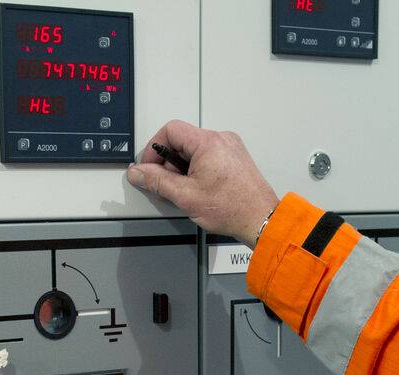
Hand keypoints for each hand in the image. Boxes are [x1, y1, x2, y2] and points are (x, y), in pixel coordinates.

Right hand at [126, 120, 280, 246]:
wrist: (260, 219)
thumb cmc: (232, 208)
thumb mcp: (185, 196)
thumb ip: (157, 181)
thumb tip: (138, 172)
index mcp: (208, 142)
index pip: (170, 130)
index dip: (154, 147)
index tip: (150, 167)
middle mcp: (221, 139)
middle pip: (182, 139)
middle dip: (169, 161)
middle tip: (167, 184)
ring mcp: (230, 147)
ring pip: (194, 149)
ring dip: (182, 167)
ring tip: (186, 190)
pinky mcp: (234, 158)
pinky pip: (208, 156)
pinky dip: (197, 169)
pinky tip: (199, 188)